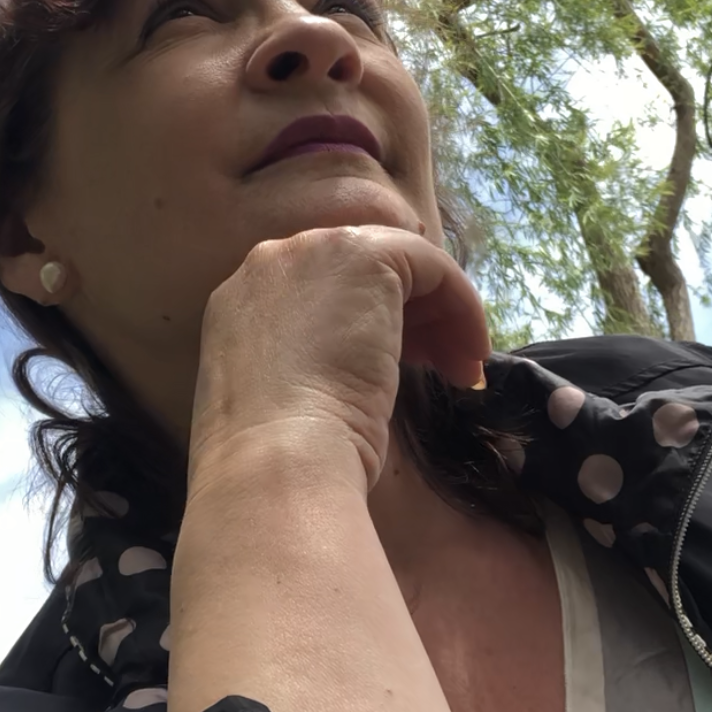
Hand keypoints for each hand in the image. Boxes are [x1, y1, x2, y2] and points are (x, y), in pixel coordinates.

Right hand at [187, 225, 489, 498]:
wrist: (275, 459)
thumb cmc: (278, 457)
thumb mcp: (281, 401)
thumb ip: (303, 365)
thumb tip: (351, 366)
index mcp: (241, 302)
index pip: (322, 290)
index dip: (369, 321)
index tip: (404, 365)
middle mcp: (270, 264)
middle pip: (361, 268)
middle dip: (410, 314)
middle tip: (441, 367)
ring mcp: (312, 252)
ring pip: (399, 263)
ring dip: (441, 314)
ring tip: (462, 370)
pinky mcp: (362, 256)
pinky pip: (430, 263)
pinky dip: (461, 304)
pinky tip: (470, 355)